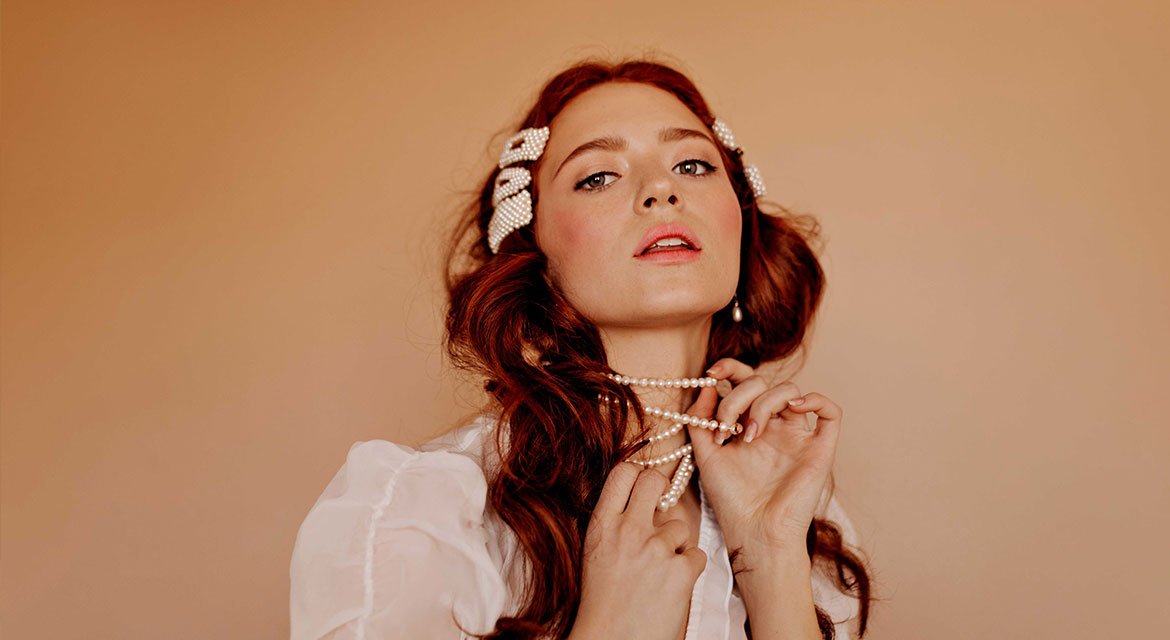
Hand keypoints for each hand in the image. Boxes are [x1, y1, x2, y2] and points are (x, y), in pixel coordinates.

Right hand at [572, 462, 706, 639]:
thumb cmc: (602, 604)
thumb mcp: (596, 554)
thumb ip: (615, 525)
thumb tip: (640, 502)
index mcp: (601, 525)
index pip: (623, 472)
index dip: (637, 474)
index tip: (641, 485)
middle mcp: (628, 529)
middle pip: (654, 480)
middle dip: (662, 489)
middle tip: (660, 509)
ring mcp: (656, 548)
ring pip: (680, 525)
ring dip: (675, 545)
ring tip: (658, 574)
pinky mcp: (681, 570)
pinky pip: (696, 555)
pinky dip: (689, 571)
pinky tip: (671, 589)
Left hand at [684, 357, 842, 557]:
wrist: (754, 533)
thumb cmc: (731, 500)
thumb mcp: (706, 455)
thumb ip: (700, 420)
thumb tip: (705, 385)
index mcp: (748, 424)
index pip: (744, 382)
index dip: (730, 369)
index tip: (710, 374)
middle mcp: (773, 426)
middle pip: (762, 383)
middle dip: (738, 397)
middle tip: (725, 427)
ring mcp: (797, 436)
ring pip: (791, 390)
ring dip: (763, 403)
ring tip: (748, 435)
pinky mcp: (819, 449)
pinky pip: (830, 412)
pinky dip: (815, 400)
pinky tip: (793, 410)